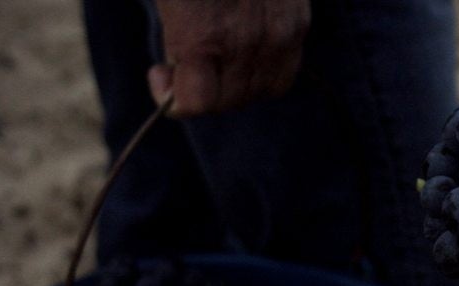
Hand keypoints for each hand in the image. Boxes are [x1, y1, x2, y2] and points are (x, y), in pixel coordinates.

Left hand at [148, 0, 310, 116]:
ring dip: (235, 85)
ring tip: (218, 60)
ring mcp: (277, 36)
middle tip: (185, 68)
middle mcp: (245, 43)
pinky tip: (246, 52)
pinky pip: (284, 74)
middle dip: (203, 92)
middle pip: (228, 102)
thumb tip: (176, 70)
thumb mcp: (171, 0)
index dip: (173, 99)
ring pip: (259, 92)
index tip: (161, 75)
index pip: (197, 102)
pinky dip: (264, 72)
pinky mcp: (298, 25)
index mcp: (203, 35)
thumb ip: (177, 36)